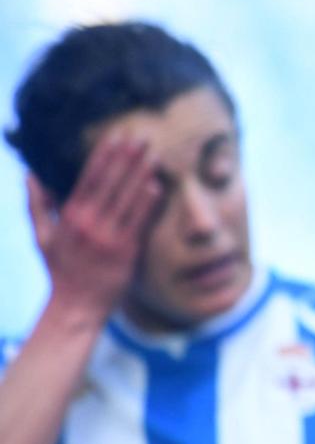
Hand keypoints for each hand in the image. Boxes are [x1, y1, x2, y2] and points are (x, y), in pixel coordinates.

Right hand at [27, 136, 162, 315]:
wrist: (76, 307)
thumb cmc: (61, 270)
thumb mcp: (43, 236)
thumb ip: (38, 204)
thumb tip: (30, 173)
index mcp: (69, 217)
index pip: (88, 179)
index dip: (103, 156)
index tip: (115, 136)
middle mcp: (87, 224)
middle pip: (109, 184)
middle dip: (125, 158)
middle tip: (140, 135)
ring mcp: (107, 238)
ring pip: (125, 200)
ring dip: (140, 175)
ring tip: (154, 154)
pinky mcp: (125, 252)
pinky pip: (138, 223)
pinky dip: (146, 204)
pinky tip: (156, 186)